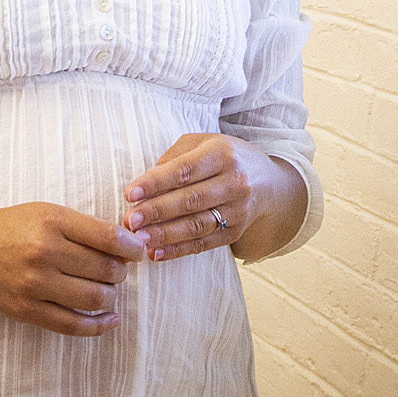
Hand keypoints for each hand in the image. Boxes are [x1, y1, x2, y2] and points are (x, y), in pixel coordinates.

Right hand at [0, 202, 147, 336]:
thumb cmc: (6, 227)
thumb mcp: (43, 212)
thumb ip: (81, 227)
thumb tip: (125, 245)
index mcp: (51, 221)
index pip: (107, 237)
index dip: (131, 247)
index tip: (138, 251)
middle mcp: (44, 252)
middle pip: (105, 270)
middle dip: (120, 272)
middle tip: (117, 269)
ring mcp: (34, 285)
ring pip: (94, 299)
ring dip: (111, 296)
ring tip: (108, 289)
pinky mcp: (26, 311)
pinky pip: (72, 325)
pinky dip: (98, 325)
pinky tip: (110, 319)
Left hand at [120, 135, 276, 260]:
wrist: (268, 182)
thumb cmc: (225, 158)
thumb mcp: (202, 143)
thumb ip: (174, 157)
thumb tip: (147, 181)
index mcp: (222, 154)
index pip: (185, 170)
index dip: (156, 183)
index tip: (130, 193)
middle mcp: (234, 182)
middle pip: (190, 200)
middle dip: (157, 211)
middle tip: (129, 220)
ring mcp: (237, 210)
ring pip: (196, 226)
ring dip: (165, 235)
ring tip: (138, 239)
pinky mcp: (235, 232)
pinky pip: (203, 244)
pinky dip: (178, 250)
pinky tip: (156, 253)